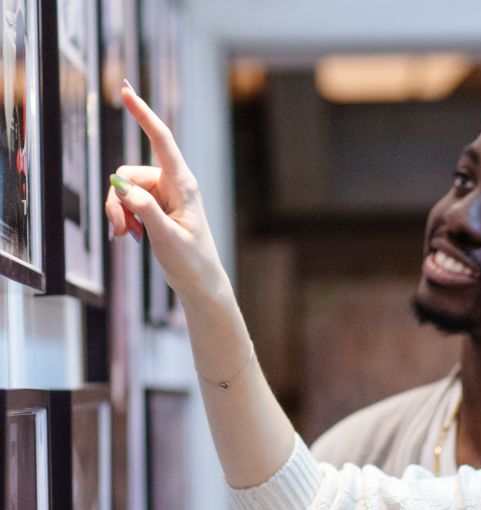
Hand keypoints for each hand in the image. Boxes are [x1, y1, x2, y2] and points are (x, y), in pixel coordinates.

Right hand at [105, 82, 230, 304]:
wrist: (200, 283)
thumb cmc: (192, 262)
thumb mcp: (167, 238)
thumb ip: (145, 210)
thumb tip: (122, 187)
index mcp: (183, 185)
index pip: (161, 141)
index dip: (143, 114)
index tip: (126, 91)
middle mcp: (173, 185)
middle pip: (128, 174)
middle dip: (116, 199)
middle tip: (120, 229)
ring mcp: (164, 196)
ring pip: (124, 189)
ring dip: (118, 212)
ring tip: (126, 236)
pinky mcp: (156, 207)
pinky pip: (127, 202)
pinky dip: (122, 217)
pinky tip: (128, 236)